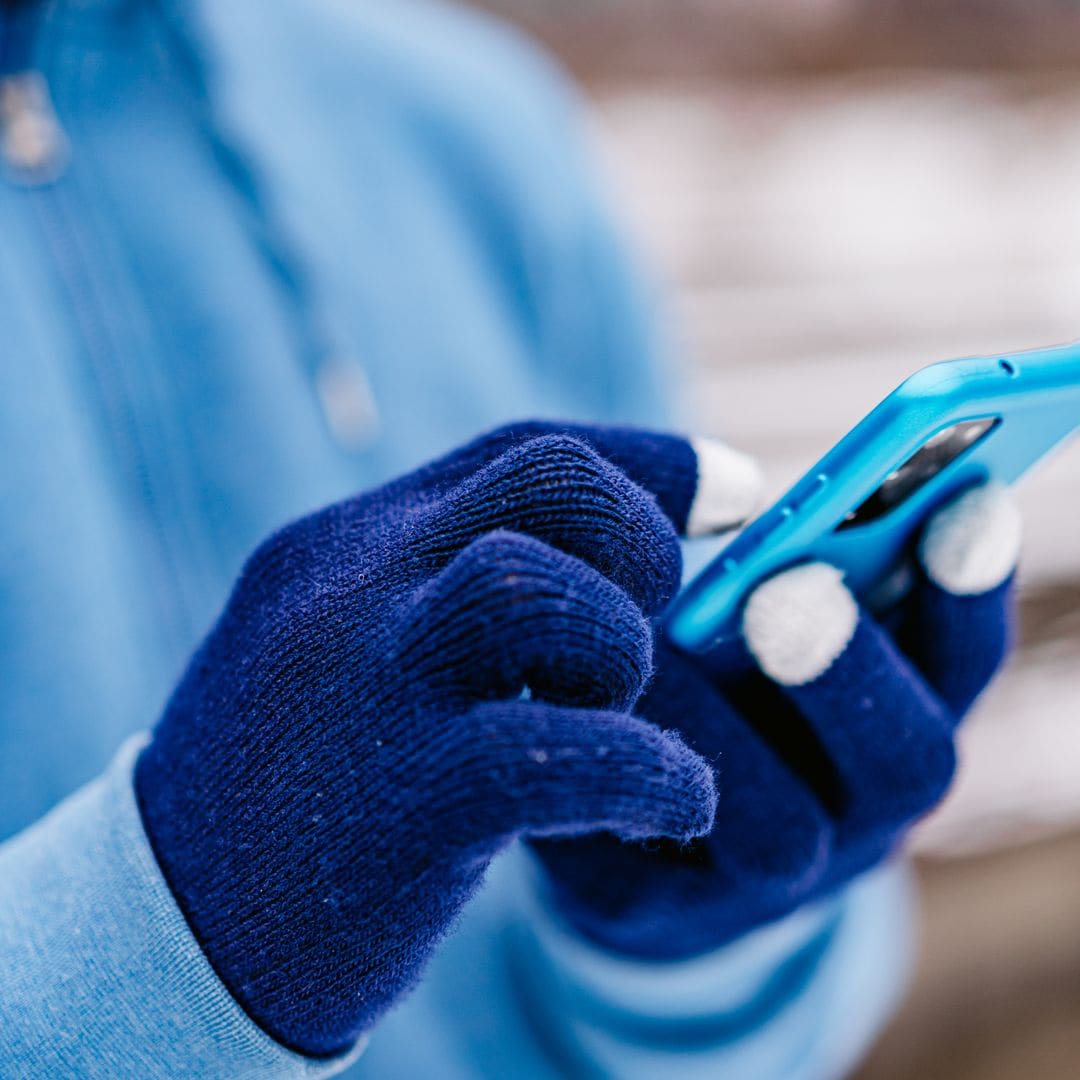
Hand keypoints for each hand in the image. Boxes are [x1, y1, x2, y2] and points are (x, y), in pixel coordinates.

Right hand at [135, 421, 755, 1055]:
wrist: (170, 928)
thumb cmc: (297, 784)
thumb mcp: (351, 656)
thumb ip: (448, 599)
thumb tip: (602, 570)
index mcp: (348, 548)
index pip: (522, 452)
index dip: (644, 463)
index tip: (726, 489)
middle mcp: (351, 590)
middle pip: (547, 479)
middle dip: (640, 539)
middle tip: (651, 622)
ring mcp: (364, 687)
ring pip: (534, 586)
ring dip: (622, 649)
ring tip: (619, 717)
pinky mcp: (392, 805)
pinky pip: (554, 754)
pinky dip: (648, 772)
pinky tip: (670, 804)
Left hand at [534, 484, 1019, 958]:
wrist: (608, 828)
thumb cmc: (687, 680)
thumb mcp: (736, 612)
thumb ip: (767, 557)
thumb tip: (736, 498)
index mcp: (886, 719)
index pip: (960, 663)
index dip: (967, 588)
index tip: (960, 498)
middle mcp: (851, 812)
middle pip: (909, 764)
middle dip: (852, 669)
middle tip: (794, 589)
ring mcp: (763, 883)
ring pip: (785, 833)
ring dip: (720, 725)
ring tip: (657, 646)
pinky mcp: (649, 911)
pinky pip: (644, 856)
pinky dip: (621, 766)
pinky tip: (577, 695)